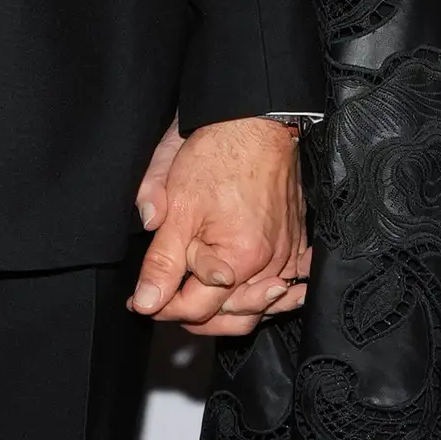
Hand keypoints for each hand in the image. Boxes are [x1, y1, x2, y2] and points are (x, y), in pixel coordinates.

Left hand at [131, 116, 309, 337]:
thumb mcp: (177, 209)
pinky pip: (289, 286)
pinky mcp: (298, 244)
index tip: (143, 300)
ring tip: (197, 301)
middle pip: (231, 318)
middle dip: (194, 317)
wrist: (256, 121)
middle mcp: (272, 264)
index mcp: (240, 259)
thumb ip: (162, 262)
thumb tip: (147, 302)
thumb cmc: (218, 156)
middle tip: (164, 301)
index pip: (195, 309)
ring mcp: (289, 256)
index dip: (162, 306)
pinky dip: (268, 297)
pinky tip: (248, 295)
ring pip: (259, 308)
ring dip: (227, 311)